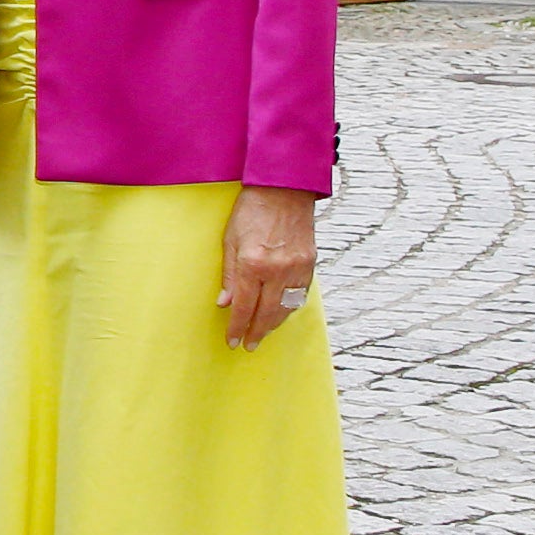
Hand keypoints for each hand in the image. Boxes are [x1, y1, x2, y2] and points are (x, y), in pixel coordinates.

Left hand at [219, 184, 317, 349]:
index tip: (232, 341)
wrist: (285, 189)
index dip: (237, 327)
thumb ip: (229, 274)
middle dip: (256, 333)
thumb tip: (225, 303)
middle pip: (266, 313)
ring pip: (286, 308)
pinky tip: (281, 314)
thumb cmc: (252, 210)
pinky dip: (290, 308)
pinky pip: (300, 295)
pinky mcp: (310, 264)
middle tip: (249, 345)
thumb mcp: (230, 239)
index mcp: (253, 264)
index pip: (244, 307)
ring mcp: (297, 268)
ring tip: (262, 334)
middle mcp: (277, 270)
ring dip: (274, 325)